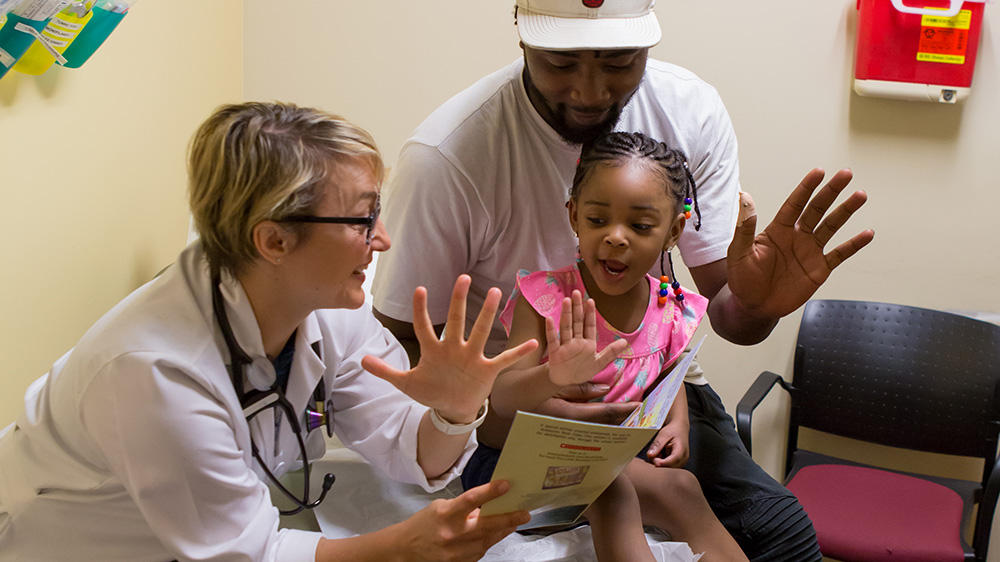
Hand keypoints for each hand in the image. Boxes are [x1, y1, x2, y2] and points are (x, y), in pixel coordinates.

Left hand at [363, 275, 538, 421]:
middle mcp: (454, 349)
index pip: (424, 327)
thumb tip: (361, 360)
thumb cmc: (431, 391)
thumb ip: (385, 371)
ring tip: (496, 292)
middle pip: (456, 321)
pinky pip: (504, 360)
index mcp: (434, 350)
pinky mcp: (486, 370)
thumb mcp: (406, 384)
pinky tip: (533, 343)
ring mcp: (472, 357)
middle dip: (458, 300)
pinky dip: (517, 353)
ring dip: (488, 314)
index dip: (421, 311)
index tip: (420, 290)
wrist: (452, 409)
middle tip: (463, 278)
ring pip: (481, 332)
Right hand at [395, 480, 529, 561]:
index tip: (506, 485)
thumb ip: (464, 506)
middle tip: (524, 513)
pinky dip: (489, 540)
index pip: (471, 500)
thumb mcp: (441, 507)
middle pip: (487, 525)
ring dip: (503, 529)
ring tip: (514, 520)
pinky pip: (482, 550)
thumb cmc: (423, 525)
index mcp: (446, 514)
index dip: (490, 491)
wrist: (406, 550)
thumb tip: (487, 504)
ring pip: (489, 539)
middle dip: (509, 518)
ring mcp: (458, 551)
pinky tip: (494, 533)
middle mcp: (453, 534)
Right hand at [536, 388, 640, 425]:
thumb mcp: (556, 382)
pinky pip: (586, 427)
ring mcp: (565, 430)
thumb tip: (605, 389)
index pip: (603, 414)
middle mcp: (569, 426)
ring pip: (595, 428)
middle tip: (640, 415)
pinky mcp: (562, 430)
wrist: (508, 400)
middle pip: (603, 425)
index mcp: (569, 414)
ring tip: (629, 417)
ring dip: (612, 422)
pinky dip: (599, 422)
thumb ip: (580, 387)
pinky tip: (608, 420)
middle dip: (622, 420)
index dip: (623, 410)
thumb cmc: (530, 388)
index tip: (639, 407)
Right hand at [546, 291, 627, 386]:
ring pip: (566, 327)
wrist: (566, 382)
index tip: (591, 300)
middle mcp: (576, 341)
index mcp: (588, 343)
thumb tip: (625, 342)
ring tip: (567, 301)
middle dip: (577, 308)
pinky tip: (549, 319)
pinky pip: (553, 340)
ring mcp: (565, 346)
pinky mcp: (555, 353)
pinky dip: (551, 330)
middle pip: (577, 322)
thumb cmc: (582, 370)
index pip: (589, 325)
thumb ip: (611, 352)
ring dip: (566, 314)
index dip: (590, 313)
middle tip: (576, 293)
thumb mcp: (599, 362)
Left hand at [646, 421, 688, 467]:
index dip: (664, 463)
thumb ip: (657, 444)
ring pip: (665, 468)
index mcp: (682, 449)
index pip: (674, 459)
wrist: (680, 429)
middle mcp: (683, 459)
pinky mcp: (676, 465)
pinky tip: (661, 454)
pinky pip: (665, 467)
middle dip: (658, 461)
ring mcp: (680, 463)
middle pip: (668, 466)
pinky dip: (660, 462)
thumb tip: (650, 455)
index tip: (655, 463)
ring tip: (659, 451)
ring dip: (658, 461)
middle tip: (654, 451)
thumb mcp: (664, 434)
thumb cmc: (673, 430)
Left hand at [727, 168, 873, 319]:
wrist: (753, 307)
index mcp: (777, 230)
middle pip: (817, 209)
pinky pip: (840, 254)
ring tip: (860, 195)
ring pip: (831, 226)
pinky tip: (867, 233)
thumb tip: (744, 196)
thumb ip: (745, 226)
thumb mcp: (739, 252)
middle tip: (846, 174)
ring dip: (846, 211)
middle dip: (831, 191)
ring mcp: (809, 252)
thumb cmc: (742, 279)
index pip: (795, 203)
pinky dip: (853, 244)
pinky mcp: (819, 269)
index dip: (806, 188)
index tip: (819, 172)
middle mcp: (796, 236)